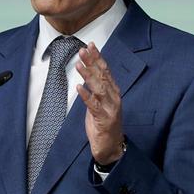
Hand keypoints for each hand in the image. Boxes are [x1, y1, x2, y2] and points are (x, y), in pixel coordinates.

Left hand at [76, 42, 124, 165]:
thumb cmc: (104, 123)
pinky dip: (86, 95)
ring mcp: (110, 108)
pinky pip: (94, 105)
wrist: (111, 147)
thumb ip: (96, 88)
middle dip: (92, 62)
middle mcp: (114, 97)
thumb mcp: (100, 102)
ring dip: (88, 75)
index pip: (105, 70)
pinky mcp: (104, 119)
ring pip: (99, 88)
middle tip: (82, 50)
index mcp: (113, 92)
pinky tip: (79, 87)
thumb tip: (87, 73)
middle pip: (102, 76)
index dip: (98, 57)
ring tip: (79, 65)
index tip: (90, 45)